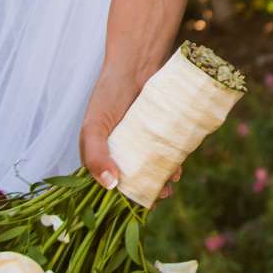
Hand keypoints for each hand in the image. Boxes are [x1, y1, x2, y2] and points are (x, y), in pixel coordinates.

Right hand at [77, 56, 180, 198]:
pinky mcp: (158, 132)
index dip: (123, 198)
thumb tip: (110, 186)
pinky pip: (165, 152)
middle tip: (162, 195)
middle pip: (134, 179)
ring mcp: (141, 142)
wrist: (135, 66)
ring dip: (162, 179)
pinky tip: (178, 167)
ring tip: (171, 183)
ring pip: (152, 168)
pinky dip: (172, 162)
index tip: (138, 207)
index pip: (110, 184)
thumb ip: (95, 156)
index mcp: (101, 155)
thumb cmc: (108, 95)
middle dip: (148, 191)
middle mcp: (121, 151)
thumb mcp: (94, 127)